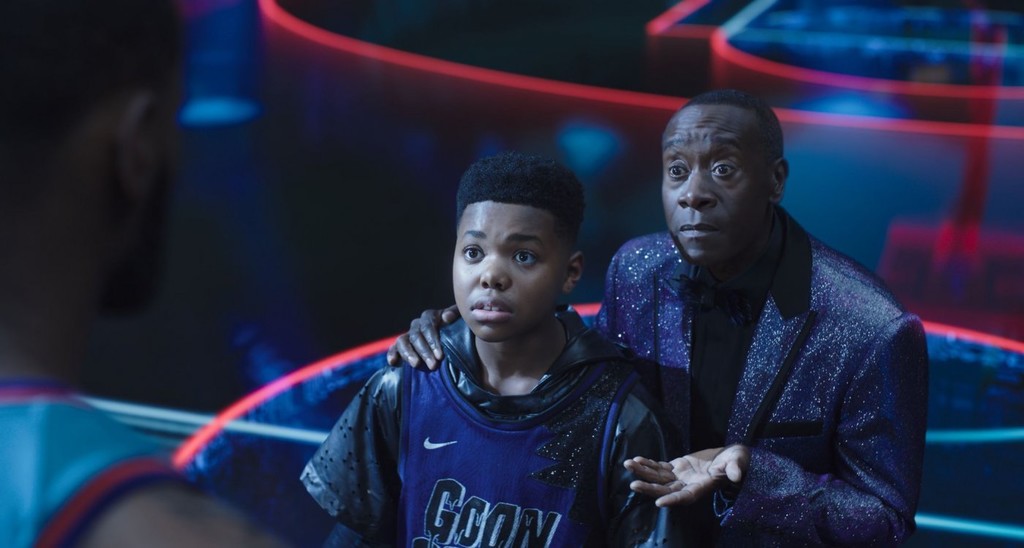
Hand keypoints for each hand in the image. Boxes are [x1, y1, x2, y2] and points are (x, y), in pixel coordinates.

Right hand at [385, 305, 459, 368]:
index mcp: (430, 317)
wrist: (454, 339)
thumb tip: (446, 317)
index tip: (440, 355)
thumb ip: (456, 314)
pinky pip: (394, 348)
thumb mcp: (460, 320)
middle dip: (424, 351)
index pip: (428, 325)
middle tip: (433, 365)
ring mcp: (408, 335)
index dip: (432, 340)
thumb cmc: (457, 329)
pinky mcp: (401, 345)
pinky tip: (393, 362)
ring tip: (416, 364)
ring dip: (409, 353)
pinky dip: (392, 353)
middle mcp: (417, 325)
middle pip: (416, 336)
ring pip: (403, 341)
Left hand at [624, 444, 749, 506]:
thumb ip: (735, 469)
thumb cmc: (736, 462)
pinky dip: (649, 464)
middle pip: (666, 490)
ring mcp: (681, 477)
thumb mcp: (738, 464)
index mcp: (702, 488)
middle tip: (634, 485)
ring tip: (628, 465)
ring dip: (643, 472)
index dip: (673, 500)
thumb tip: (735, 475)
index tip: (659, 502)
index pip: (686, 497)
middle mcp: (688, 485)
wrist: (730, 457)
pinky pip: (660, 467)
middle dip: (650, 488)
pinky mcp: (677, 467)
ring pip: (659, 478)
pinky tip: (637, 460)